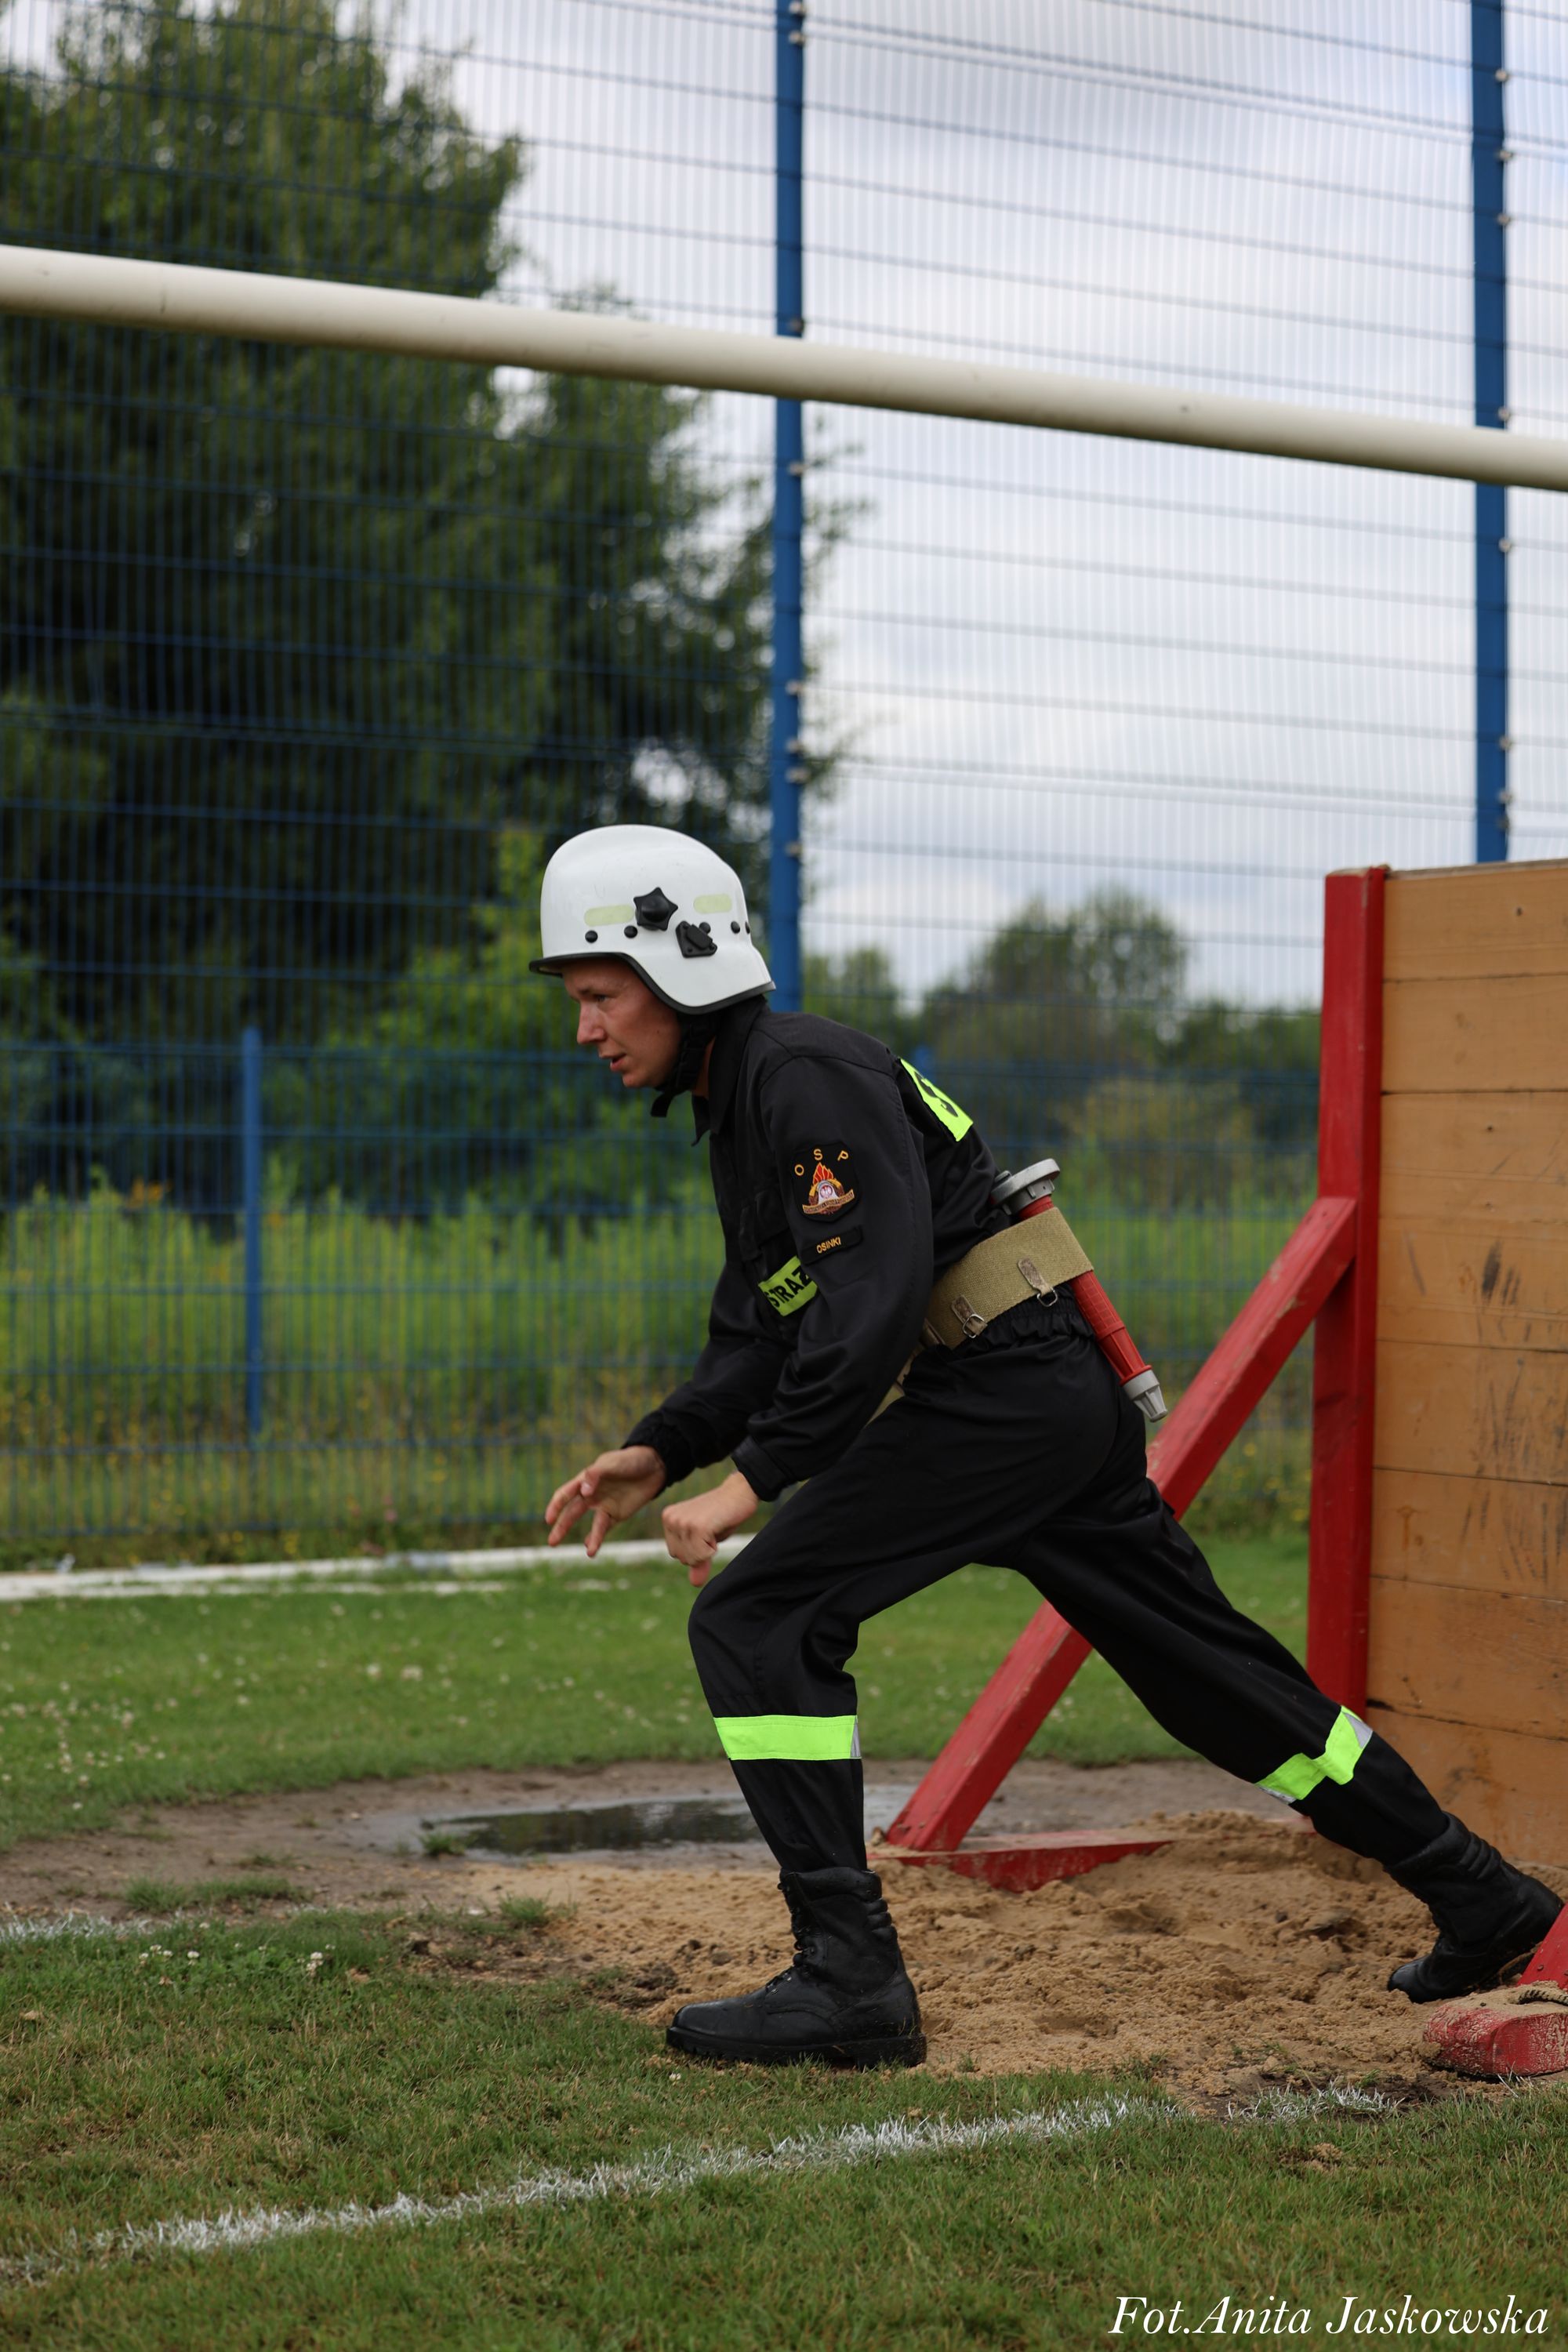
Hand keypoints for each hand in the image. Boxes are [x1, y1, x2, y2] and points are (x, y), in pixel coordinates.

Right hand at [545, 1446, 665, 1557]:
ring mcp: (604, 1506)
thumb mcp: (611, 1464)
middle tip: (552, 1543)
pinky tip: (591, 1549)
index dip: (555, 1506)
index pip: (565, 1494)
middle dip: (562, 1527)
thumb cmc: (629, 1460)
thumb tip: (582, 1492)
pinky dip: (598, 1538)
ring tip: (589, 1553)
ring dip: (589, 1539)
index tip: (549, 1519)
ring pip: (593, 1526)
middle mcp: (592, 1495)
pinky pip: (606, 1528)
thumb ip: (595, 1475)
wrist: (654, 1466)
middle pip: (572, 1513)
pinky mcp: (618, 1514)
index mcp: (585, 1481)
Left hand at [662, 1471, 759, 1586]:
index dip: (696, 1549)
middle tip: (712, 1529)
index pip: (677, 1554)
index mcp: (668, 1518)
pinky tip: (717, 1529)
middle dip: (701, 1552)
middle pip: (683, 1559)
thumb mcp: (706, 1539)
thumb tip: (695, 1583)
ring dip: (708, 1550)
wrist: (740, 1491)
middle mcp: (670, 1519)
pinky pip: (702, 1556)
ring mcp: (682, 1522)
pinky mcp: (696, 1527)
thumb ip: (697, 1559)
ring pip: (692, 1559)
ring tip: (714, 1528)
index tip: (707, 1530)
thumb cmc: (723, 1515)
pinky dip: (713, 1549)